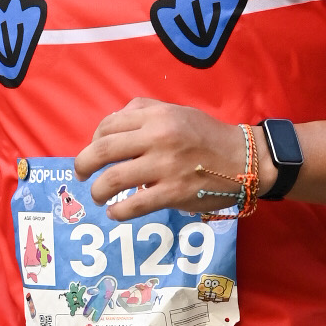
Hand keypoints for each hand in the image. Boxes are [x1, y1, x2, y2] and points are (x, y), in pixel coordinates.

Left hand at [76, 99, 256, 218]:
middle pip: (102, 151)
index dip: (93, 139)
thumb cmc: (207, 136)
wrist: (244, 159)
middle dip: (83, 165)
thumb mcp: (176, 112)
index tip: (96, 151)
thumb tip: (110, 126)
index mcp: (156, 116)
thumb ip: (144, 112)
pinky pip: (134, 205)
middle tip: (81, 174)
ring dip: (97, 191)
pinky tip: (116, 213)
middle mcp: (157, 138)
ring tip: (98, 197)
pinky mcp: (173, 193)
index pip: (108, 125)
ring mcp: (164, 167)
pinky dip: (118, 212)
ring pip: (112, 180)